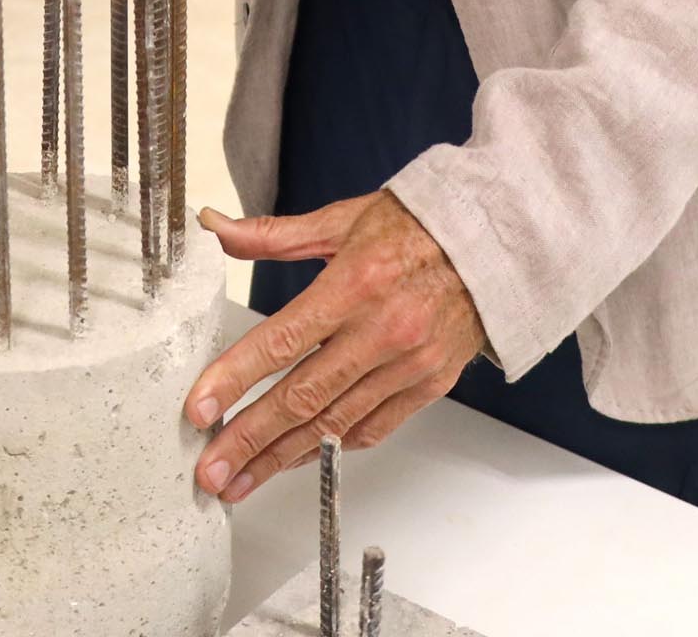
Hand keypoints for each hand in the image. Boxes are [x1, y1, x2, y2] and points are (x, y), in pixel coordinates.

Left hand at [182, 192, 484, 503]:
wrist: (497, 243)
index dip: (235, 379)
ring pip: (334, 423)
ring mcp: (407, 365)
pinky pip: (373, 427)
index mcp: (354, 285)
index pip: (281, 341)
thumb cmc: (420, 226)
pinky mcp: (428, 385)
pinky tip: (299, 460)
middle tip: (211, 471)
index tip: (200, 409)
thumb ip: (274, 234)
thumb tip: (215, 226)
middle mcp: (380, 331)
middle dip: (249, 439)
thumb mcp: (343, 218)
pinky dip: (333, 448)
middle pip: (302, 397)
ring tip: (244, 480)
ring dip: (283, 457)